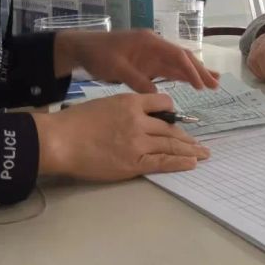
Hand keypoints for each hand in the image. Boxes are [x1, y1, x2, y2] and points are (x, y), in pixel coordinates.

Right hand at [32, 93, 209, 179]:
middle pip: (170, 127)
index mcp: (131, 101)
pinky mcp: (133, 162)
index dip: (172, 111)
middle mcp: (139, 120)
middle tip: (200, 142)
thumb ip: (125, 109)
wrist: (62, 140)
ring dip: (189, 149)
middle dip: (187, 136)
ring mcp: (138, 141)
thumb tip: (139, 116)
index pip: (162, 102)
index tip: (177, 120)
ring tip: (203, 153)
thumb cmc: (76, 122)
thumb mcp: (105, 104)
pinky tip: (191, 162)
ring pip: (170, 144)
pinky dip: (179, 162)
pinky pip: (162, 161)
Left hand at [53, 29, 219, 92]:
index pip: (176, 55)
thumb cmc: (98, 54)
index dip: (191, 70)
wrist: (83, 49)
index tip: (202, 85)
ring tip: (213, 83)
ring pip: (178, 64)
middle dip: (200, 70)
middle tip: (216, 84)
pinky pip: (168, 70)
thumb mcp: (116, 67)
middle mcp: (154, 46)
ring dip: (195, 73)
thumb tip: (155, 94)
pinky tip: (192, 83)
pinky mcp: (147, 64)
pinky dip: (181, 77)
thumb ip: (136, 79)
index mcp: (149, 42)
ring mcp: (152, 55)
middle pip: (182, 58)